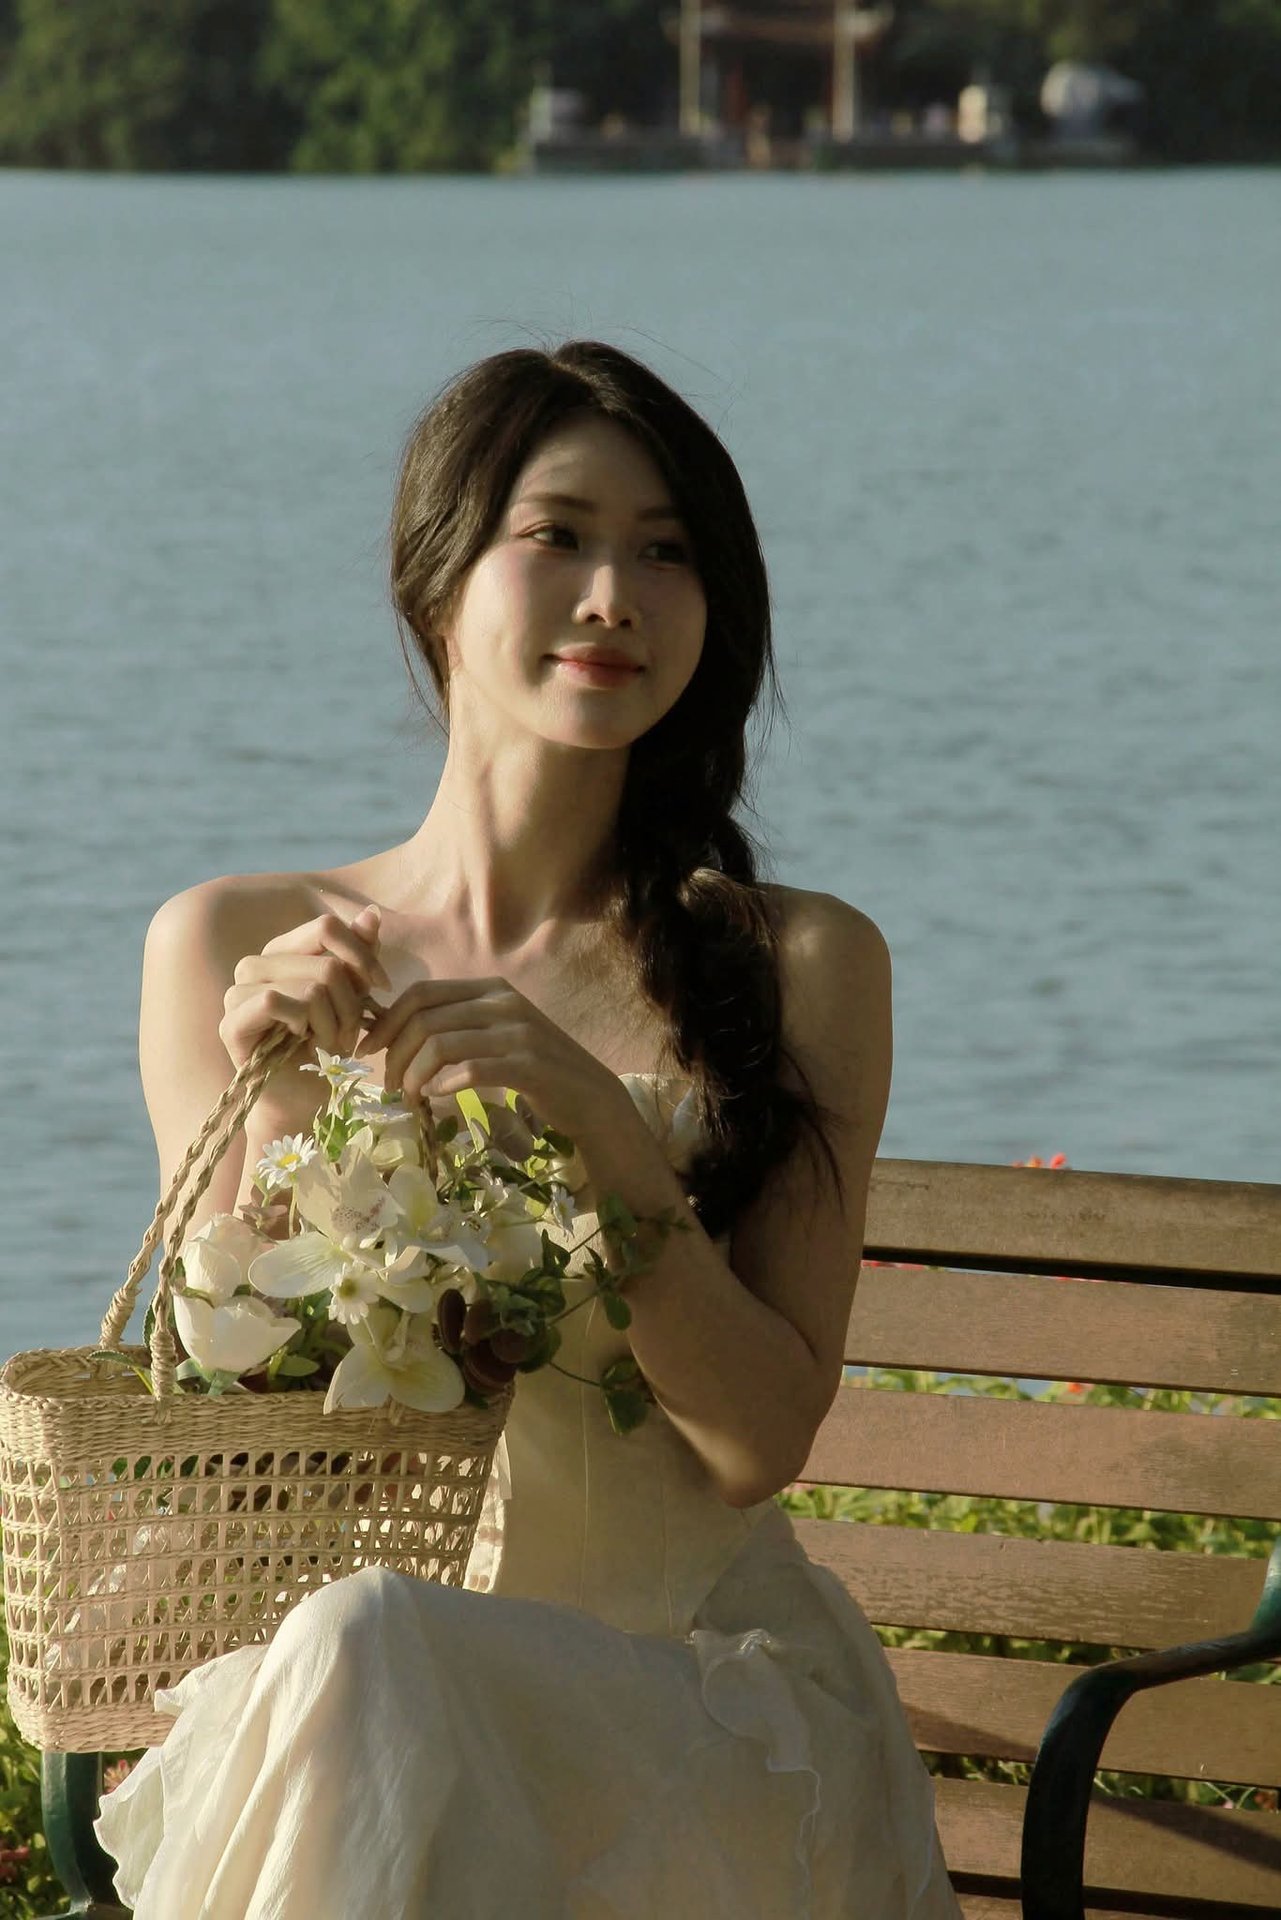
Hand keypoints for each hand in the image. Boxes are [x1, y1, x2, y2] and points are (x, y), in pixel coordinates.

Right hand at [219, 903, 391, 1076]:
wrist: (306, 1099)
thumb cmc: (327, 1046)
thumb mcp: (353, 993)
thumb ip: (359, 953)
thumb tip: (371, 913)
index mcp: (283, 951)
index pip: (326, 927)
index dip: (362, 957)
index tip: (382, 988)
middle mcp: (255, 965)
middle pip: (326, 963)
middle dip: (352, 1003)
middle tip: (350, 1031)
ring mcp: (238, 993)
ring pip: (309, 986)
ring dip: (333, 1022)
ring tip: (329, 1042)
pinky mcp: (230, 1023)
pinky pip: (274, 1001)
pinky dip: (302, 1024)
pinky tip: (303, 1041)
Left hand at [355, 975, 637, 1145]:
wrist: (591, 1099)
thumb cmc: (537, 1071)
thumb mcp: (496, 1037)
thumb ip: (458, 1027)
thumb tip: (398, 1035)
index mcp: (491, 990)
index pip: (421, 993)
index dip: (386, 1021)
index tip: (367, 1050)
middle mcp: (504, 1003)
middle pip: (424, 1018)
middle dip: (395, 1054)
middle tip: (388, 1085)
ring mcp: (518, 1033)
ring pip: (441, 1043)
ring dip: (414, 1074)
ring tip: (409, 1097)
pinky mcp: (528, 1065)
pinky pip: (471, 1069)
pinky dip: (445, 1084)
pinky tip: (437, 1098)